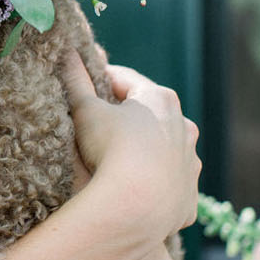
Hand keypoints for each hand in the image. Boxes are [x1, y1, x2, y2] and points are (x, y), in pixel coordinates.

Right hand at [61, 53, 200, 243]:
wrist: (136, 207)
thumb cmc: (111, 150)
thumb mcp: (86, 111)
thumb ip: (77, 81)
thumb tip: (68, 51)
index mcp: (161, 99)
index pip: (125, 80)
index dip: (101, 81)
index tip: (84, 87)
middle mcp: (184, 127)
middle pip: (149, 115)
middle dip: (125, 117)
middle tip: (97, 126)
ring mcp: (191, 164)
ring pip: (165, 151)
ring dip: (145, 152)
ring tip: (117, 163)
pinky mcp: (189, 197)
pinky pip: (171, 186)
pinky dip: (155, 185)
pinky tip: (136, 193)